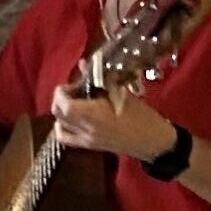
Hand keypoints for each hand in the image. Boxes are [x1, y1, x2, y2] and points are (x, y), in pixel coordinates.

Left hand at [51, 85, 176, 162]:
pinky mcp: (89, 147)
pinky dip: (63, 127)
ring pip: (59, 127)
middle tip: (74, 90)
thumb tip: (83, 63)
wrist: (152, 141)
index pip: (64, 105)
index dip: (61, 92)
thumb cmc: (141, 115)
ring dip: (61, 113)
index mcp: (93, 115)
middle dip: (60, 99)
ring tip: (74, 104)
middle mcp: (85, 129)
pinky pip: (66, 138)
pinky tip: (73, 119)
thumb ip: (99, 78)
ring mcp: (86, 140)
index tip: (73, 84)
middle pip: (58, 114)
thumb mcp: (122, 92)